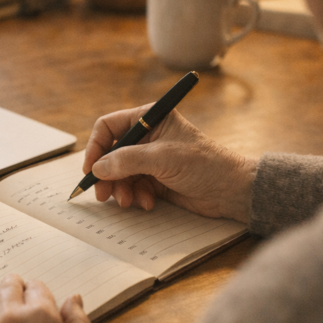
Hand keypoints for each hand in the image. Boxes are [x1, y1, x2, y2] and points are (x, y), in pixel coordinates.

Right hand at [84, 106, 256, 221]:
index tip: (91, 168)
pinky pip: (133, 187)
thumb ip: (127, 161)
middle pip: (111, 153)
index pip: (109, 127)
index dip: (96, 147)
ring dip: (121, 189)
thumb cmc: (205, 164)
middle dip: (107, 175)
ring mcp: (151, 159)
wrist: (231, 190)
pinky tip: (148, 203)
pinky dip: (135, 196)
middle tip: (103, 194)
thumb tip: (98, 168)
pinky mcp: (155, 179)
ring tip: (129, 201)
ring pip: (119, 174)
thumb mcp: (162, 158)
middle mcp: (147, 137)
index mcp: (150, 119)